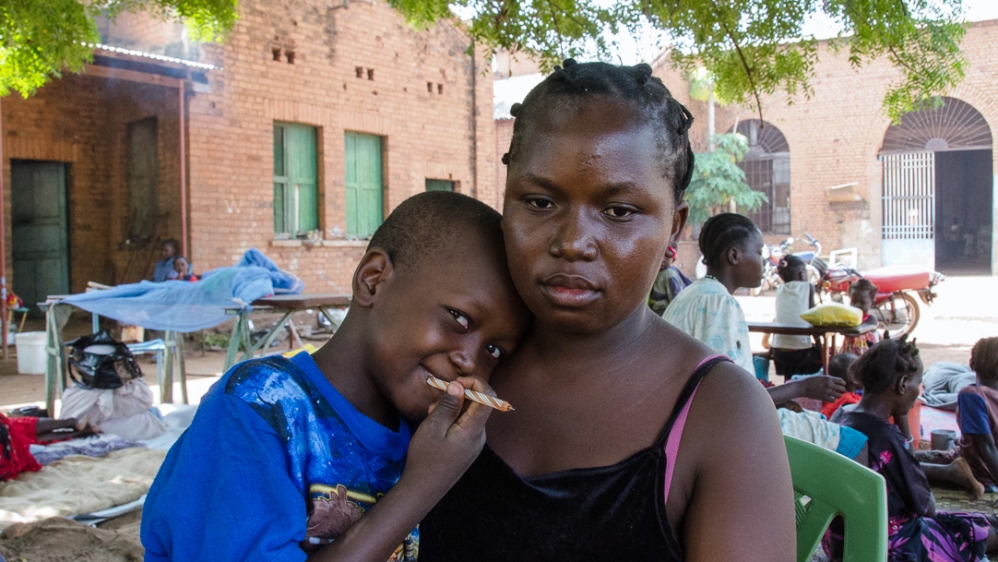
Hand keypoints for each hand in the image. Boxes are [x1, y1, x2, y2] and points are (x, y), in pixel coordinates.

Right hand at [401, 377, 493, 495]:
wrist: (422, 490)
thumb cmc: (425, 458)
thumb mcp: (433, 427)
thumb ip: (448, 405)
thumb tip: (459, 385)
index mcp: (474, 429)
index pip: (488, 397)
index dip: (475, 383)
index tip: (454, 382)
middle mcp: (479, 435)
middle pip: (479, 404)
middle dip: (459, 396)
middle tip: (435, 402)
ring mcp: (474, 443)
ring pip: (469, 414)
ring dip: (452, 408)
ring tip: (431, 415)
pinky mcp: (467, 449)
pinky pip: (464, 426)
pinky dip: (452, 419)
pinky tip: (435, 427)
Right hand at [803, 376, 845, 402]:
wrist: (803, 387)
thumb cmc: (811, 381)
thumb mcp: (821, 377)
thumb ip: (829, 379)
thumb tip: (836, 381)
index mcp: (828, 378)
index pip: (841, 381)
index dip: (843, 384)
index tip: (843, 385)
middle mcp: (829, 384)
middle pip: (842, 389)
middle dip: (842, 390)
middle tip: (840, 391)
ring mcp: (827, 391)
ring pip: (839, 395)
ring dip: (838, 395)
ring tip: (835, 395)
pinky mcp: (824, 397)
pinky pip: (833, 400)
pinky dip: (832, 400)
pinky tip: (830, 398)